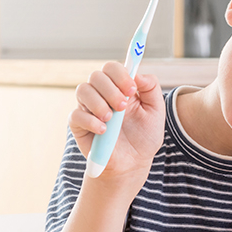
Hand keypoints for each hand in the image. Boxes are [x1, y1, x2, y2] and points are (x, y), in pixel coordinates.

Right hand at [69, 62, 165, 177]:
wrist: (134, 163)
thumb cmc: (144, 136)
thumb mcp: (156, 111)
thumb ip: (151, 88)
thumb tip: (137, 73)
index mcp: (120, 88)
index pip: (112, 68)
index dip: (120, 74)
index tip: (132, 89)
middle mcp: (102, 94)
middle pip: (96, 75)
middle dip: (111, 90)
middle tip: (123, 106)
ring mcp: (88, 108)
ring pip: (83, 90)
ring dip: (99, 102)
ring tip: (112, 119)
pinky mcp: (78, 125)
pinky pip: (76, 115)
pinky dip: (90, 121)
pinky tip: (104, 131)